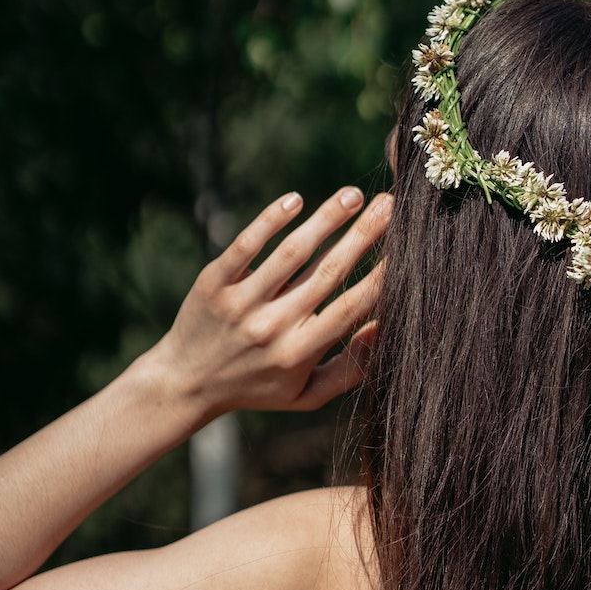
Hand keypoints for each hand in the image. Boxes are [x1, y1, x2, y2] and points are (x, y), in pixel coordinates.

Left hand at [153, 186, 391, 419]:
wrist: (184, 382)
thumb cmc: (256, 386)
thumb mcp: (306, 395)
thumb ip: (350, 369)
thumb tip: (386, 327)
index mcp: (299, 353)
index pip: (351, 307)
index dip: (382, 276)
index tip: (406, 248)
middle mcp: (272, 327)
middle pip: (328, 272)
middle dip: (363, 235)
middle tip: (390, 205)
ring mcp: (240, 302)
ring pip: (292, 252)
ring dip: (326, 219)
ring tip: (353, 195)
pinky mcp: (214, 283)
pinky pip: (247, 245)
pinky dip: (271, 219)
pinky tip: (296, 199)